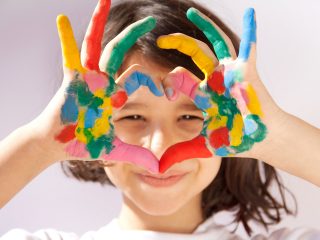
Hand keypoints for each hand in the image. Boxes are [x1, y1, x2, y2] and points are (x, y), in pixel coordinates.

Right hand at [30, 0, 156, 161]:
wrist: (59, 145)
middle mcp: (103, 81)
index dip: (156, 82)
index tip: (168, 91)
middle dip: (135, 34)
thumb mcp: (115, 150)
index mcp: (116, 94)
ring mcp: (87, 79)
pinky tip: (61, 19)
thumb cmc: (85, 144)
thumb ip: (138, 157)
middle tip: (151, 19)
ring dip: (99, 23)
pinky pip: (69, 57)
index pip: (141, 78)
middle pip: (121, 51)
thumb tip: (160, 169)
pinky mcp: (71, 81)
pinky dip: (65, 39)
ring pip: (97, 46)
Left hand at [157, 8, 284, 156]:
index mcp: (203, 93)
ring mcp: (230, 73)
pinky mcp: (246, 70)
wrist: (262, 139)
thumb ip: (182, 153)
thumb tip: (158, 169)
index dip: (168, 81)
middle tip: (159, 39)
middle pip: (193, 55)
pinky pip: (248, 46)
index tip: (162, 88)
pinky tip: (251, 13)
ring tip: (189, 12)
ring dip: (203, 27)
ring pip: (213, 44)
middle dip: (177, 44)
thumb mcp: (205, 146)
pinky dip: (250, 30)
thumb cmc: (237, 140)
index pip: (179, 80)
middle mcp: (214, 79)